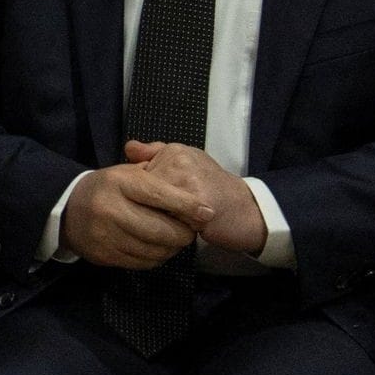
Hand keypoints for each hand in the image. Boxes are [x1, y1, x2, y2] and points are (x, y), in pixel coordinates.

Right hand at [58, 161, 211, 269]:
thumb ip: (160, 179)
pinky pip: (142, 262)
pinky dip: (157, 257)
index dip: (187, 205)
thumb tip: (198, 202)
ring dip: (172, 248)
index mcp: (119, 182)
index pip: (160, 195)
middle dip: (183, 233)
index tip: (207, 212)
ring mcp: (106, 235)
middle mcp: (110, 209)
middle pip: (160, 229)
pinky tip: (158, 249)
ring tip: (175, 241)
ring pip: (154, 250)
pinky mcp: (104, 255)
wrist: (67, 210)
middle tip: (190, 232)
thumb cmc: (107, 188)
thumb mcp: (127, 172)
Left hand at [122, 139, 270, 255]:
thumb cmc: (212, 188)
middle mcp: (180, 161)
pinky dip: (170, 227)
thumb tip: (129, 147)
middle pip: (143, 190)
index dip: (142, 193)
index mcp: (175, 151)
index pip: (138, 173)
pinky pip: (168, 219)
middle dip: (147, 206)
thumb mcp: (186, 163)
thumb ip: (156, 154)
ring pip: (152, 205)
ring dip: (157, 217)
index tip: (155, 199)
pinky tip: (182, 226)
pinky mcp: (196, 203)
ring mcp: (189, 181)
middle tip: (164, 211)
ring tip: (173, 218)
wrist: (245, 209)